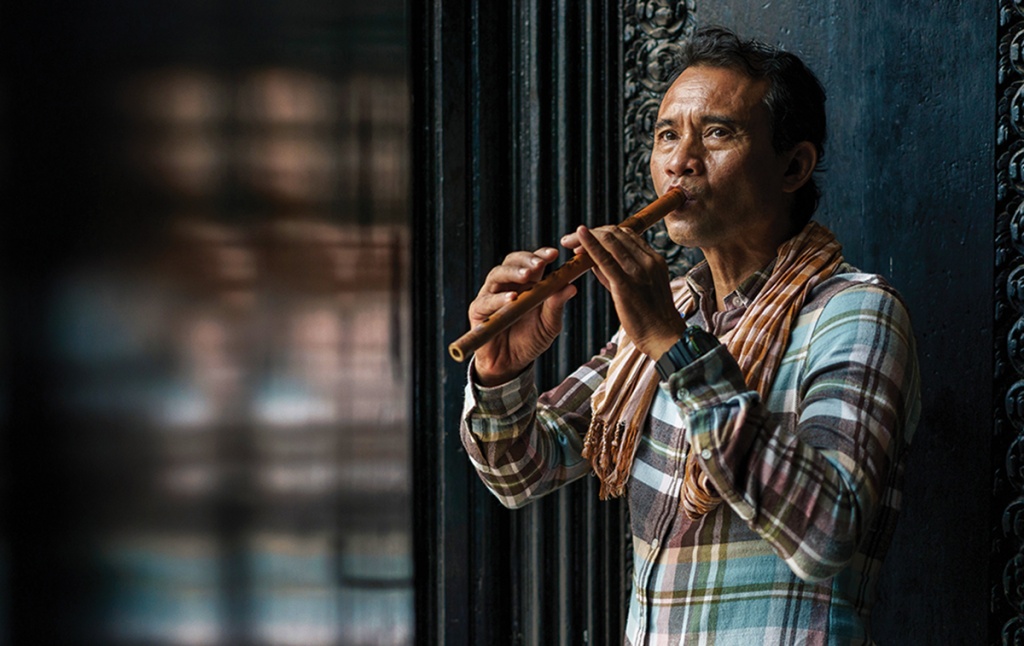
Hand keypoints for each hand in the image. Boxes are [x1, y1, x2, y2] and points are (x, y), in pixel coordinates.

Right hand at [469, 247, 576, 385]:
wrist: (510, 364)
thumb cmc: (530, 340)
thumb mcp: (549, 324)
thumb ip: (556, 305)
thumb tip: (571, 287)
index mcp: (527, 283)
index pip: (532, 262)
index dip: (541, 255)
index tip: (555, 254)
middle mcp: (507, 285)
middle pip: (512, 262)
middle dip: (526, 260)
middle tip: (540, 264)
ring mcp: (491, 295)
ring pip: (497, 274)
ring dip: (512, 273)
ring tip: (527, 275)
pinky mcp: (478, 311)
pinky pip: (486, 301)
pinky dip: (499, 298)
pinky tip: (512, 298)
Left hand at [572, 225, 685, 357]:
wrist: (664, 336)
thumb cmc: (650, 317)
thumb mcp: (641, 287)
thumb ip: (618, 273)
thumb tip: (595, 261)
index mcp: (654, 260)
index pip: (626, 234)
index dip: (604, 233)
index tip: (588, 238)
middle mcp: (647, 261)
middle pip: (616, 234)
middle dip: (592, 232)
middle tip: (572, 238)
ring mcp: (638, 271)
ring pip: (609, 241)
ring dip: (586, 237)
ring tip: (569, 241)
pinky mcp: (625, 284)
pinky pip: (604, 259)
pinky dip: (590, 244)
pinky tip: (578, 236)